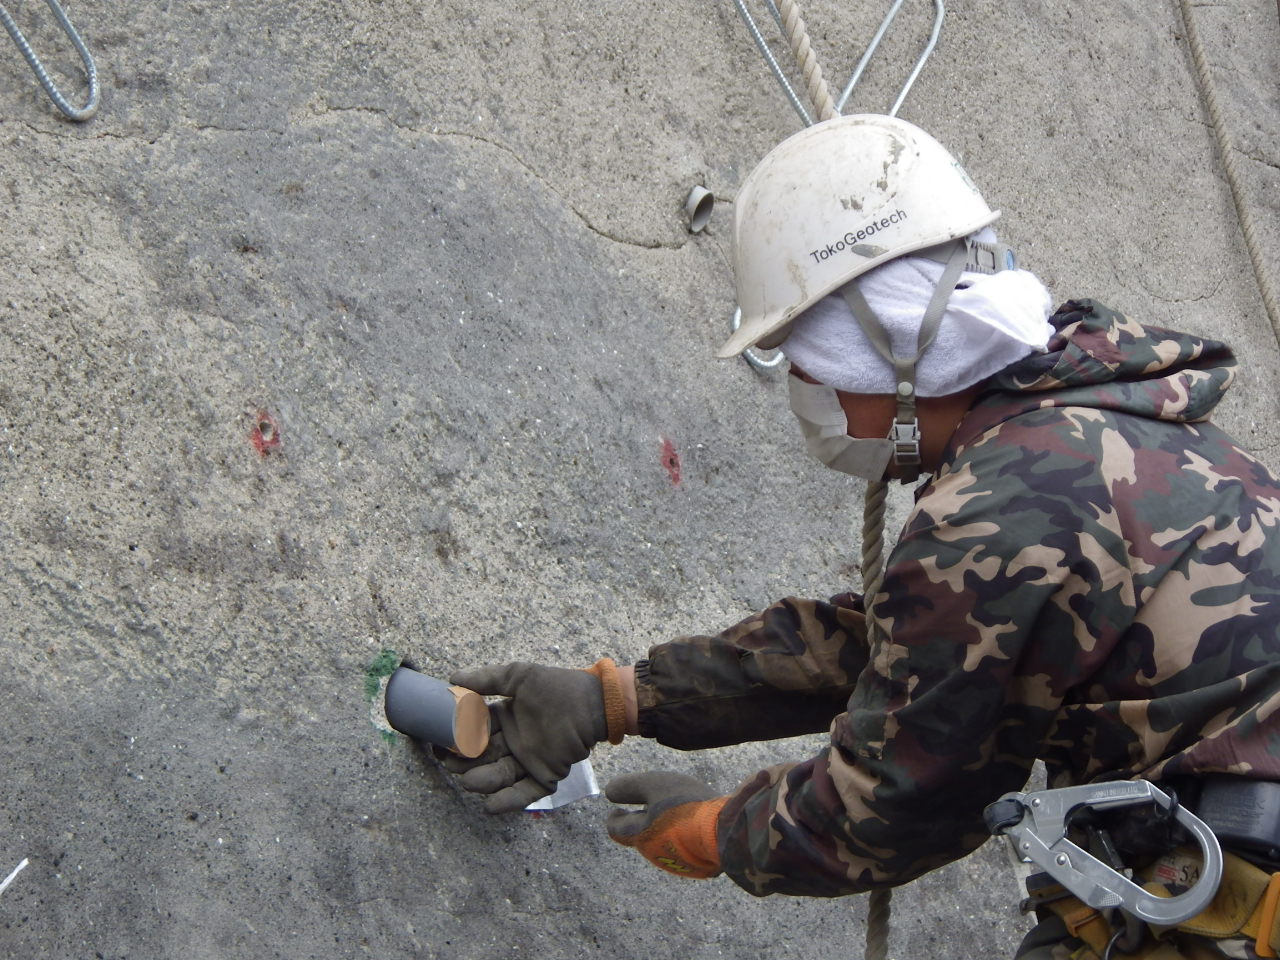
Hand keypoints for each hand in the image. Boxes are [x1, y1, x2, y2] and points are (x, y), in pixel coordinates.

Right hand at [440, 662, 608, 812]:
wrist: (592, 703)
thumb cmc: (556, 687)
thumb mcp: (519, 676)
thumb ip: (487, 679)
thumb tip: (452, 679)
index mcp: (505, 720)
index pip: (475, 732)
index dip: (458, 738)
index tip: (439, 743)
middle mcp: (513, 742)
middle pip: (483, 757)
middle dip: (465, 762)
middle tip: (452, 763)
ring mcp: (529, 761)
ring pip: (499, 776)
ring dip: (483, 781)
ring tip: (469, 781)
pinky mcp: (546, 776)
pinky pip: (524, 792)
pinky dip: (508, 800)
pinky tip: (491, 806)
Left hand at [605, 771, 727, 878]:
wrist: (726, 833)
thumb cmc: (686, 806)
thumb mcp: (654, 785)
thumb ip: (628, 787)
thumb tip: (609, 791)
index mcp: (640, 835)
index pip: (615, 829)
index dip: (614, 818)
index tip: (617, 810)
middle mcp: (654, 853)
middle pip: (640, 836)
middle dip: (642, 821)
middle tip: (651, 805)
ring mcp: (676, 863)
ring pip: (662, 842)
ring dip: (664, 828)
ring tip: (680, 811)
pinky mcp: (697, 866)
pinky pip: (683, 850)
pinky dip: (683, 837)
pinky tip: (697, 825)